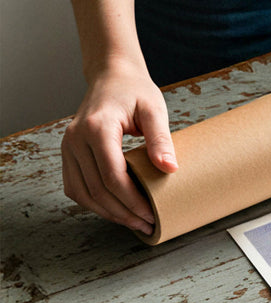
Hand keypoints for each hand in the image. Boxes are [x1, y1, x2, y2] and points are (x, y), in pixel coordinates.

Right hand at [61, 63, 176, 235]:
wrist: (112, 76)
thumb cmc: (135, 91)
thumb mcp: (154, 110)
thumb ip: (160, 139)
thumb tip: (170, 169)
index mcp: (97, 128)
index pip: (112, 176)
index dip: (133, 201)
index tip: (153, 215)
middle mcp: (76, 139)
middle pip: (97, 190)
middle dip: (123, 213)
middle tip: (148, 225)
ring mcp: (68, 146)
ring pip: (82, 193)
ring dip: (107, 213)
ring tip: (134, 223)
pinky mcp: (68, 152)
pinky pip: (75, 186)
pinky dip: (93, 203)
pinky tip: (115, 210)